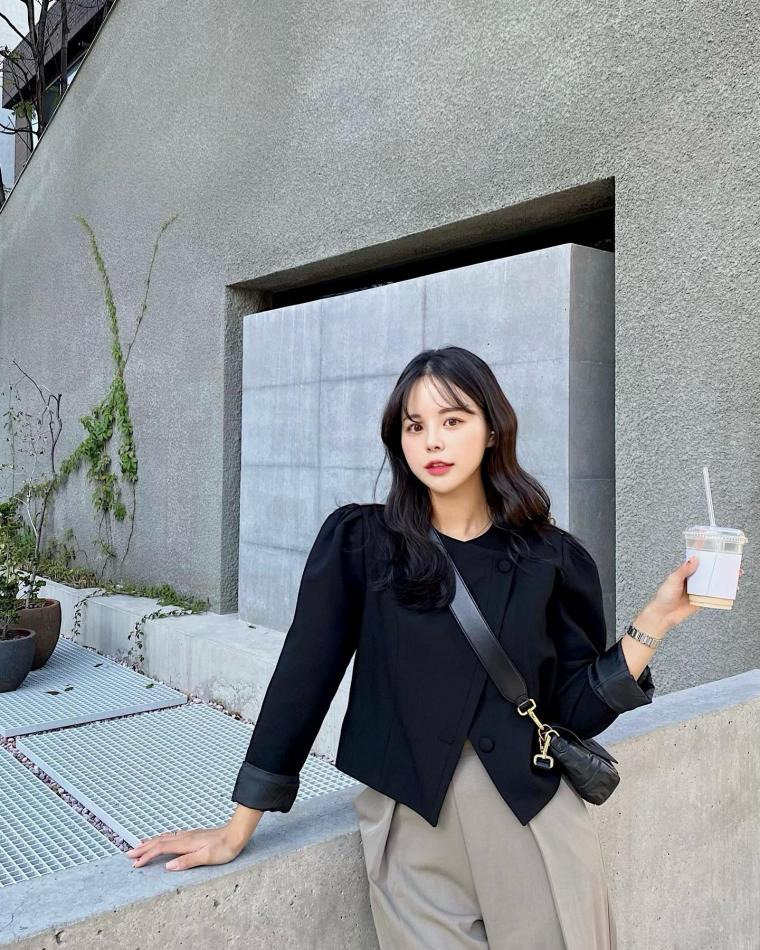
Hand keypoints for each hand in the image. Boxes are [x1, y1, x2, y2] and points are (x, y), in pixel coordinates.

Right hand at [125, 825, 246, 871]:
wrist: (236, 833)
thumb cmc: (225, 847)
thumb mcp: (207, 857)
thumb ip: (187, 861)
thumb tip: (168, 866)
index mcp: (186, 843)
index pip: (161, 849)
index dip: (147, 856)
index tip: (135, 864)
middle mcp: (185, 838)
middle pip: (159, 842)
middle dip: (143, 848)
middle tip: (129, 855)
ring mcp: (189, 836)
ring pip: (164, 838)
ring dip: (150, 843)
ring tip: (139, 846)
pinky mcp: (193, 836)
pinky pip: (171, 837)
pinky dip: (161, 839)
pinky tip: (162, 840)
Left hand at [648, 556, 744, 629]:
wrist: (663, 615)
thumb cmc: (664, 596)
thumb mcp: (673, 579)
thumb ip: (684, 570)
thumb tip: (695, 559)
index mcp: (687, 573)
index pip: (700, 562)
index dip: (710, 558)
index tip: (721, 552)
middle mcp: (694, 581)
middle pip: (710, 573)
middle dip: (722, 569)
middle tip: (734, 565)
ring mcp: (699, 591)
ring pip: (714, 584)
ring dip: (725, 580)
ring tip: (736, 576)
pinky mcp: (702, 601)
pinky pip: (714, 596)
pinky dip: (723, 594)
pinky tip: (731, 591)